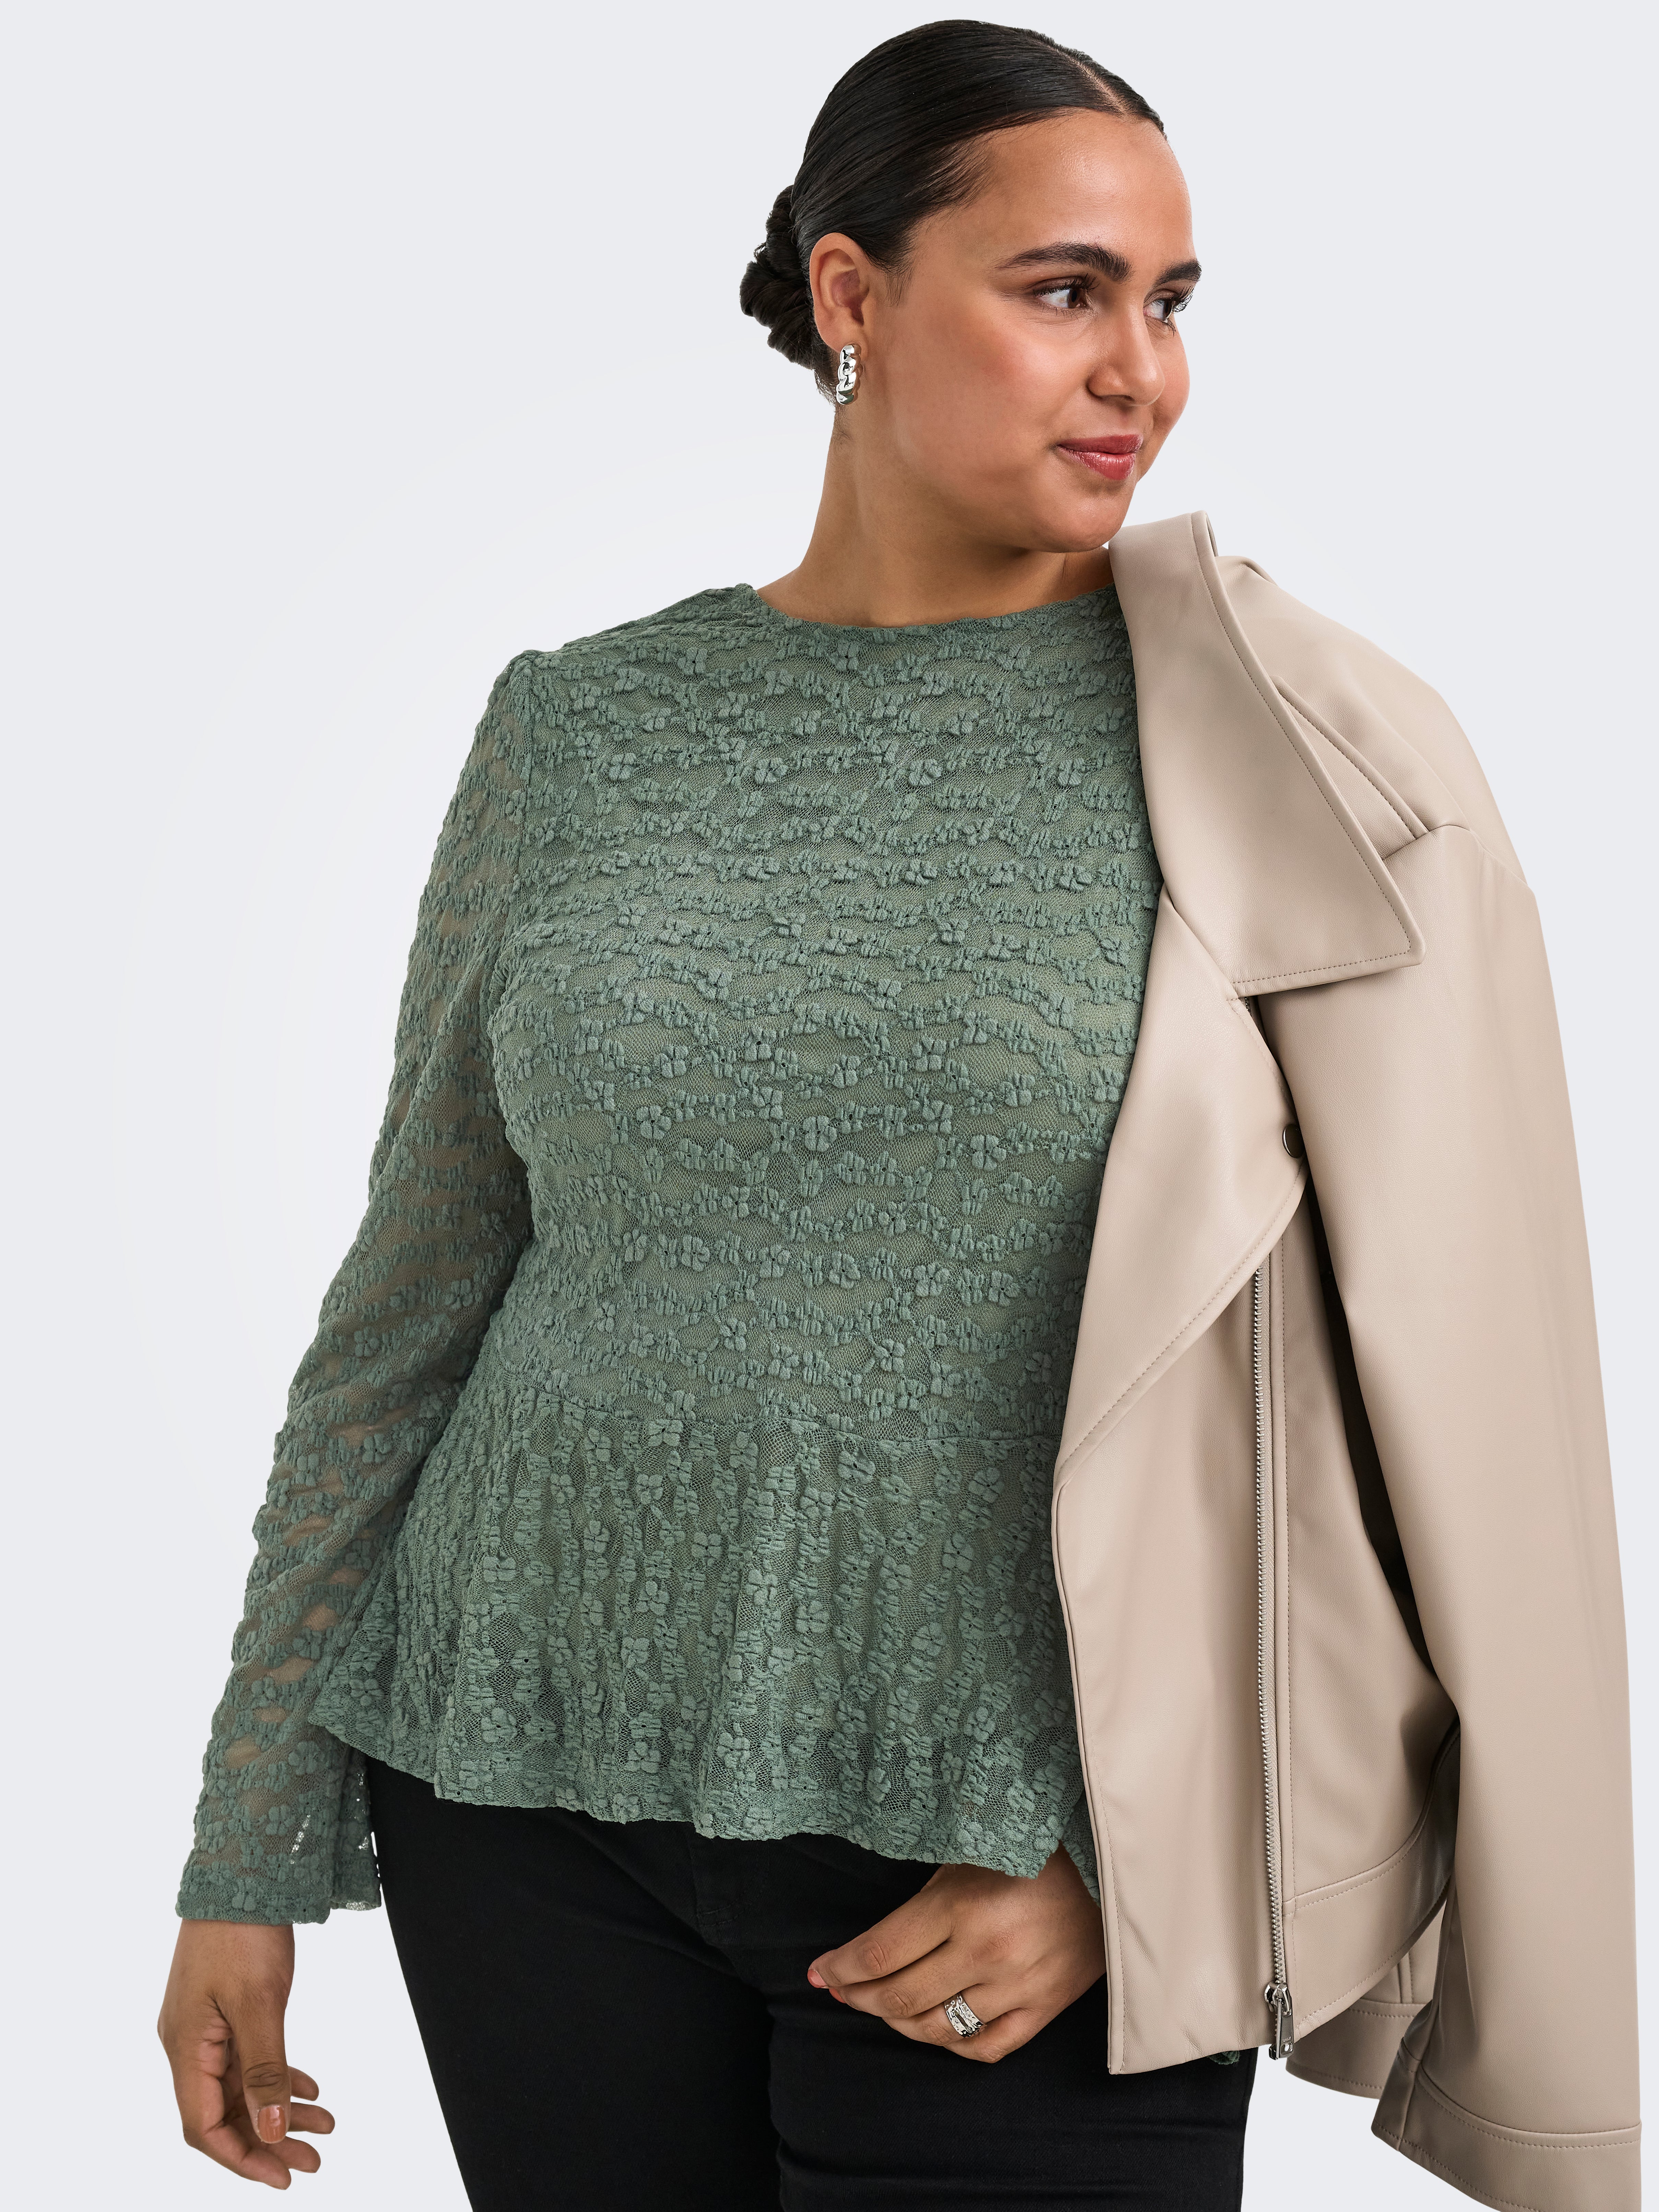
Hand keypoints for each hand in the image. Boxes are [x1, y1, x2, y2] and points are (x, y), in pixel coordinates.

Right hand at [159, 1920, 334, 2187]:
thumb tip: (270, 2133)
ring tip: (325, 2127)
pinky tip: (310, 2090)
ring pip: (241, 2087)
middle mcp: (188, 2043)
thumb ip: (264, 2071)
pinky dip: (279, 2077)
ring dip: (280, 2111)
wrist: (243, 1870)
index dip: (242, 2157)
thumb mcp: (260, 2005)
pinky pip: (250, 2058)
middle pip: (225, 2112)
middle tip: (314, 2160)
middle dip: (268, 2141)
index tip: (283, 2176)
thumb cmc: (243, 1930)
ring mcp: (206, 2026)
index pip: (204, 2127)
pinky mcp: (225, 2008)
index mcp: (185, 2048)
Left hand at [807, 1847, 1104, 2062]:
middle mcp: (986, 1954)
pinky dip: (951, 2044)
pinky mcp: (1047, 2007)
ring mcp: (1019, 1987)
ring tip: (878, 2005)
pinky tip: (933, 2028)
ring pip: (937, 2028)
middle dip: (857, 1996)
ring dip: (896, 2020)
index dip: (840, 1967)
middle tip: (838, 1989)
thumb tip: (874, 1937)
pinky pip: (986, 2045)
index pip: (879, 1954)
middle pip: (899, 1996)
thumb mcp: (969, 1850)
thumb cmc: (1031, 1846)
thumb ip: (925, 1897)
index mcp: (961, 1906)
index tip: (817, 1971)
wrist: (1112, 1862)